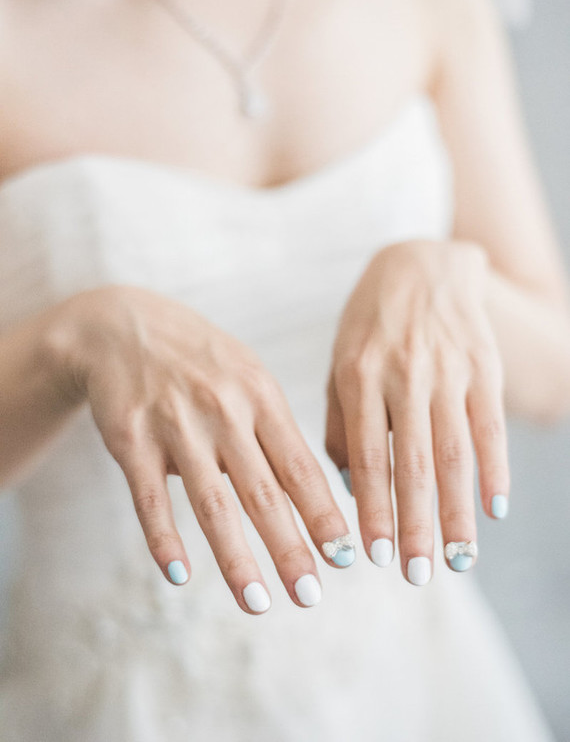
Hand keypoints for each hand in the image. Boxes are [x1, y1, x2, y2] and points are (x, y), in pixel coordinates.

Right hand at [52, 285, 353, 612]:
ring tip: (258, 603)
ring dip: (236, 560)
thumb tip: (309, 492)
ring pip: (211, 505)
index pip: (300, 467)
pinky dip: (165, 541)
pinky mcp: (131, 440)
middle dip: (290, 549)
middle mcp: (223, 412)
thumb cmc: (198, 358)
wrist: (123, 326)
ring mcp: (176, 426)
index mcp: (260, 396)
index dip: (323, 515)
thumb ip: (274, 428)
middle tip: (310, 597)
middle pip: (263, 494)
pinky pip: (150, 500)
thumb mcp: (247, 374)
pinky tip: (180, 576)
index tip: (345, 555)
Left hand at [324, 239, 509, 583]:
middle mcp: (404, 375)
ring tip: (459, 559)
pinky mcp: (482, 366)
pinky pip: (489, 425)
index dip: (372, 509)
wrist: (420, 264)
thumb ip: (340, 422)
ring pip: (456, 452)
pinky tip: (494, 509)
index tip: (373, 556)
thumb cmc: (369, 324)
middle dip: (416, 524)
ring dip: (458, 511)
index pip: (367, 456)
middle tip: (418, 575)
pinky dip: (495, 469)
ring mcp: (448, 370)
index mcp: (359, 376)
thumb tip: (352, 486)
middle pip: (414, 463)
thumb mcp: (340, 362)